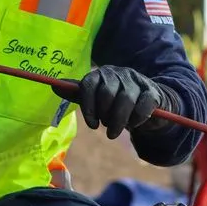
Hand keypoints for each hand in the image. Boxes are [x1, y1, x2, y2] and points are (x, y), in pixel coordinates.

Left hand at [54, 65, 176, 139]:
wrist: (147, 102)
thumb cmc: (116, 102)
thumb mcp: (96, 97)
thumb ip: (77, 93)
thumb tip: (54, 86)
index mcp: (101, 74)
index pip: (89, 86)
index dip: (88, 107)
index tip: (92, 125)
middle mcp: (118, 73)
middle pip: (107, 93)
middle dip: (106, 115)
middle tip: (107, 127)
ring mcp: (137, 80)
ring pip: (126, 100)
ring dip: (120, 121)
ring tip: (115, 132)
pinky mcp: (152, 91)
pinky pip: (143, 105)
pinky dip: (137, 119)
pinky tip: (134, 124)